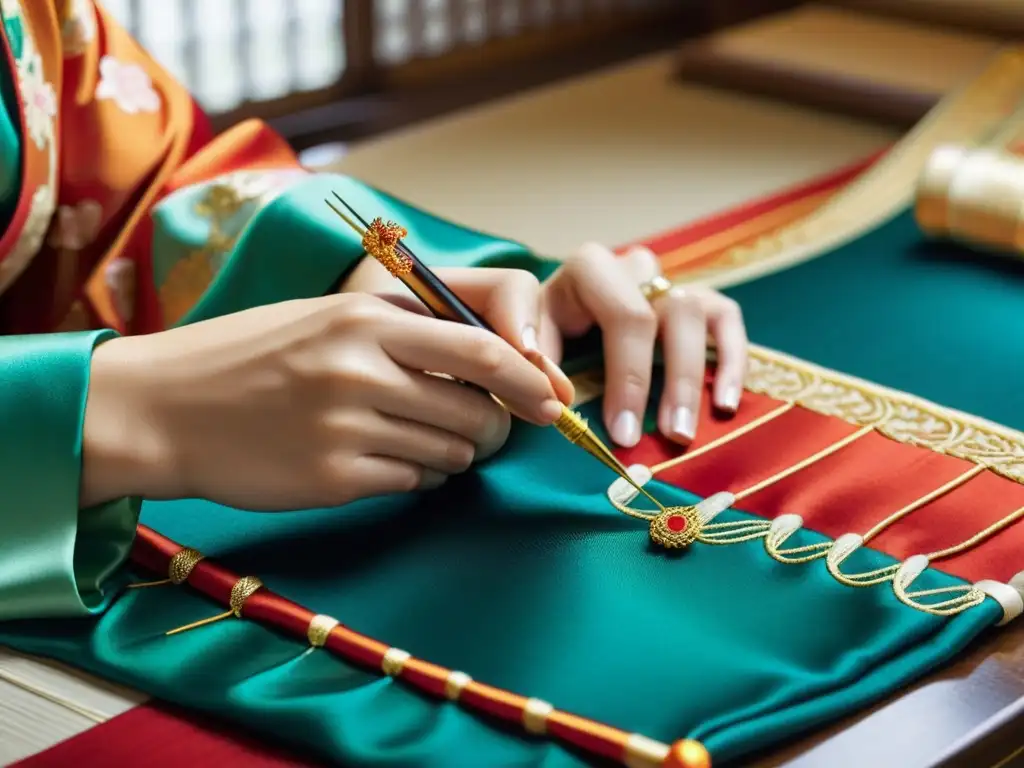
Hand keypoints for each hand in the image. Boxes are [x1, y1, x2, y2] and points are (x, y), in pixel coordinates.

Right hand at [80, 293, 565, 509]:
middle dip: (492, 428)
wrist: (165, 407)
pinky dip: (413, 477)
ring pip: (447, 455)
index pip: (480, 349)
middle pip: (474, 413)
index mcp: (363, 318)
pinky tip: (381, 461)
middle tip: (482, 429)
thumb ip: (403, 331)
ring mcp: (344, 428)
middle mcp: (359, 370)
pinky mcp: (331, 479)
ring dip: (450, 454)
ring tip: (414, 439)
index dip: (527, 380)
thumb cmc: (250, 355)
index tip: (549, 402)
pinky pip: (410, 483)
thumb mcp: (324, 317)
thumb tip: (487, 361)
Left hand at [540, 243, 746, 446]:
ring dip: (690, 380)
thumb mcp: (526, 338)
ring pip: (694, 316)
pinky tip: (725, 405)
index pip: (622, 314)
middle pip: (661, 315)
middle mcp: (634, 270)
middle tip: (656, 438)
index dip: (627, 376)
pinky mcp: (699, 302)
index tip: (621, 432)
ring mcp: (669, 283)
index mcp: (589, 269)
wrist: (558, 316)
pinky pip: (727, 320)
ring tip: (682, 432)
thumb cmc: (540, 331)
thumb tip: (556, 398)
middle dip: (662, 383)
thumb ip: (535, 360)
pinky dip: (731, 362)